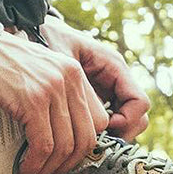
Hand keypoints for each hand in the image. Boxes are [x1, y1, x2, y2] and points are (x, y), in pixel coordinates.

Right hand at [0, 30, 109, 173]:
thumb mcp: (40, 70)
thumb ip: (57, 94)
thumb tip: (63, 136)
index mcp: (75, 72)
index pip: (99, 121)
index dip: (84, 147)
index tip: (64, 159)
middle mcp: (70, 79)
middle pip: (86, 138)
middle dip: (68, 165)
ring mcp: (52, 89)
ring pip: (65, 146)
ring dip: (48, 170)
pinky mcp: (32, 101)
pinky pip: (43, 145)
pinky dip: (35, 165)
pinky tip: (23, 170)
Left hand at [37, 15, 150, 141]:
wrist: (33, 30)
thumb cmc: (47, 37)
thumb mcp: (62, 58)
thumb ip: (80, 85)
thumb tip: (94, 117)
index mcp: (113, 66)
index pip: (139, 102)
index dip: (128, 121)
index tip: (105, 128)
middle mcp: (115, 79)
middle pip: (137, 117)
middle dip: (121, 133)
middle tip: (94, 143)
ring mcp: (106, 90)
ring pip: (123, 123)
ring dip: (108, 136)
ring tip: (83, 142)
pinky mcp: (93, 99)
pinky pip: (105, 122)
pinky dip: (95, 133)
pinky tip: (75, 136)